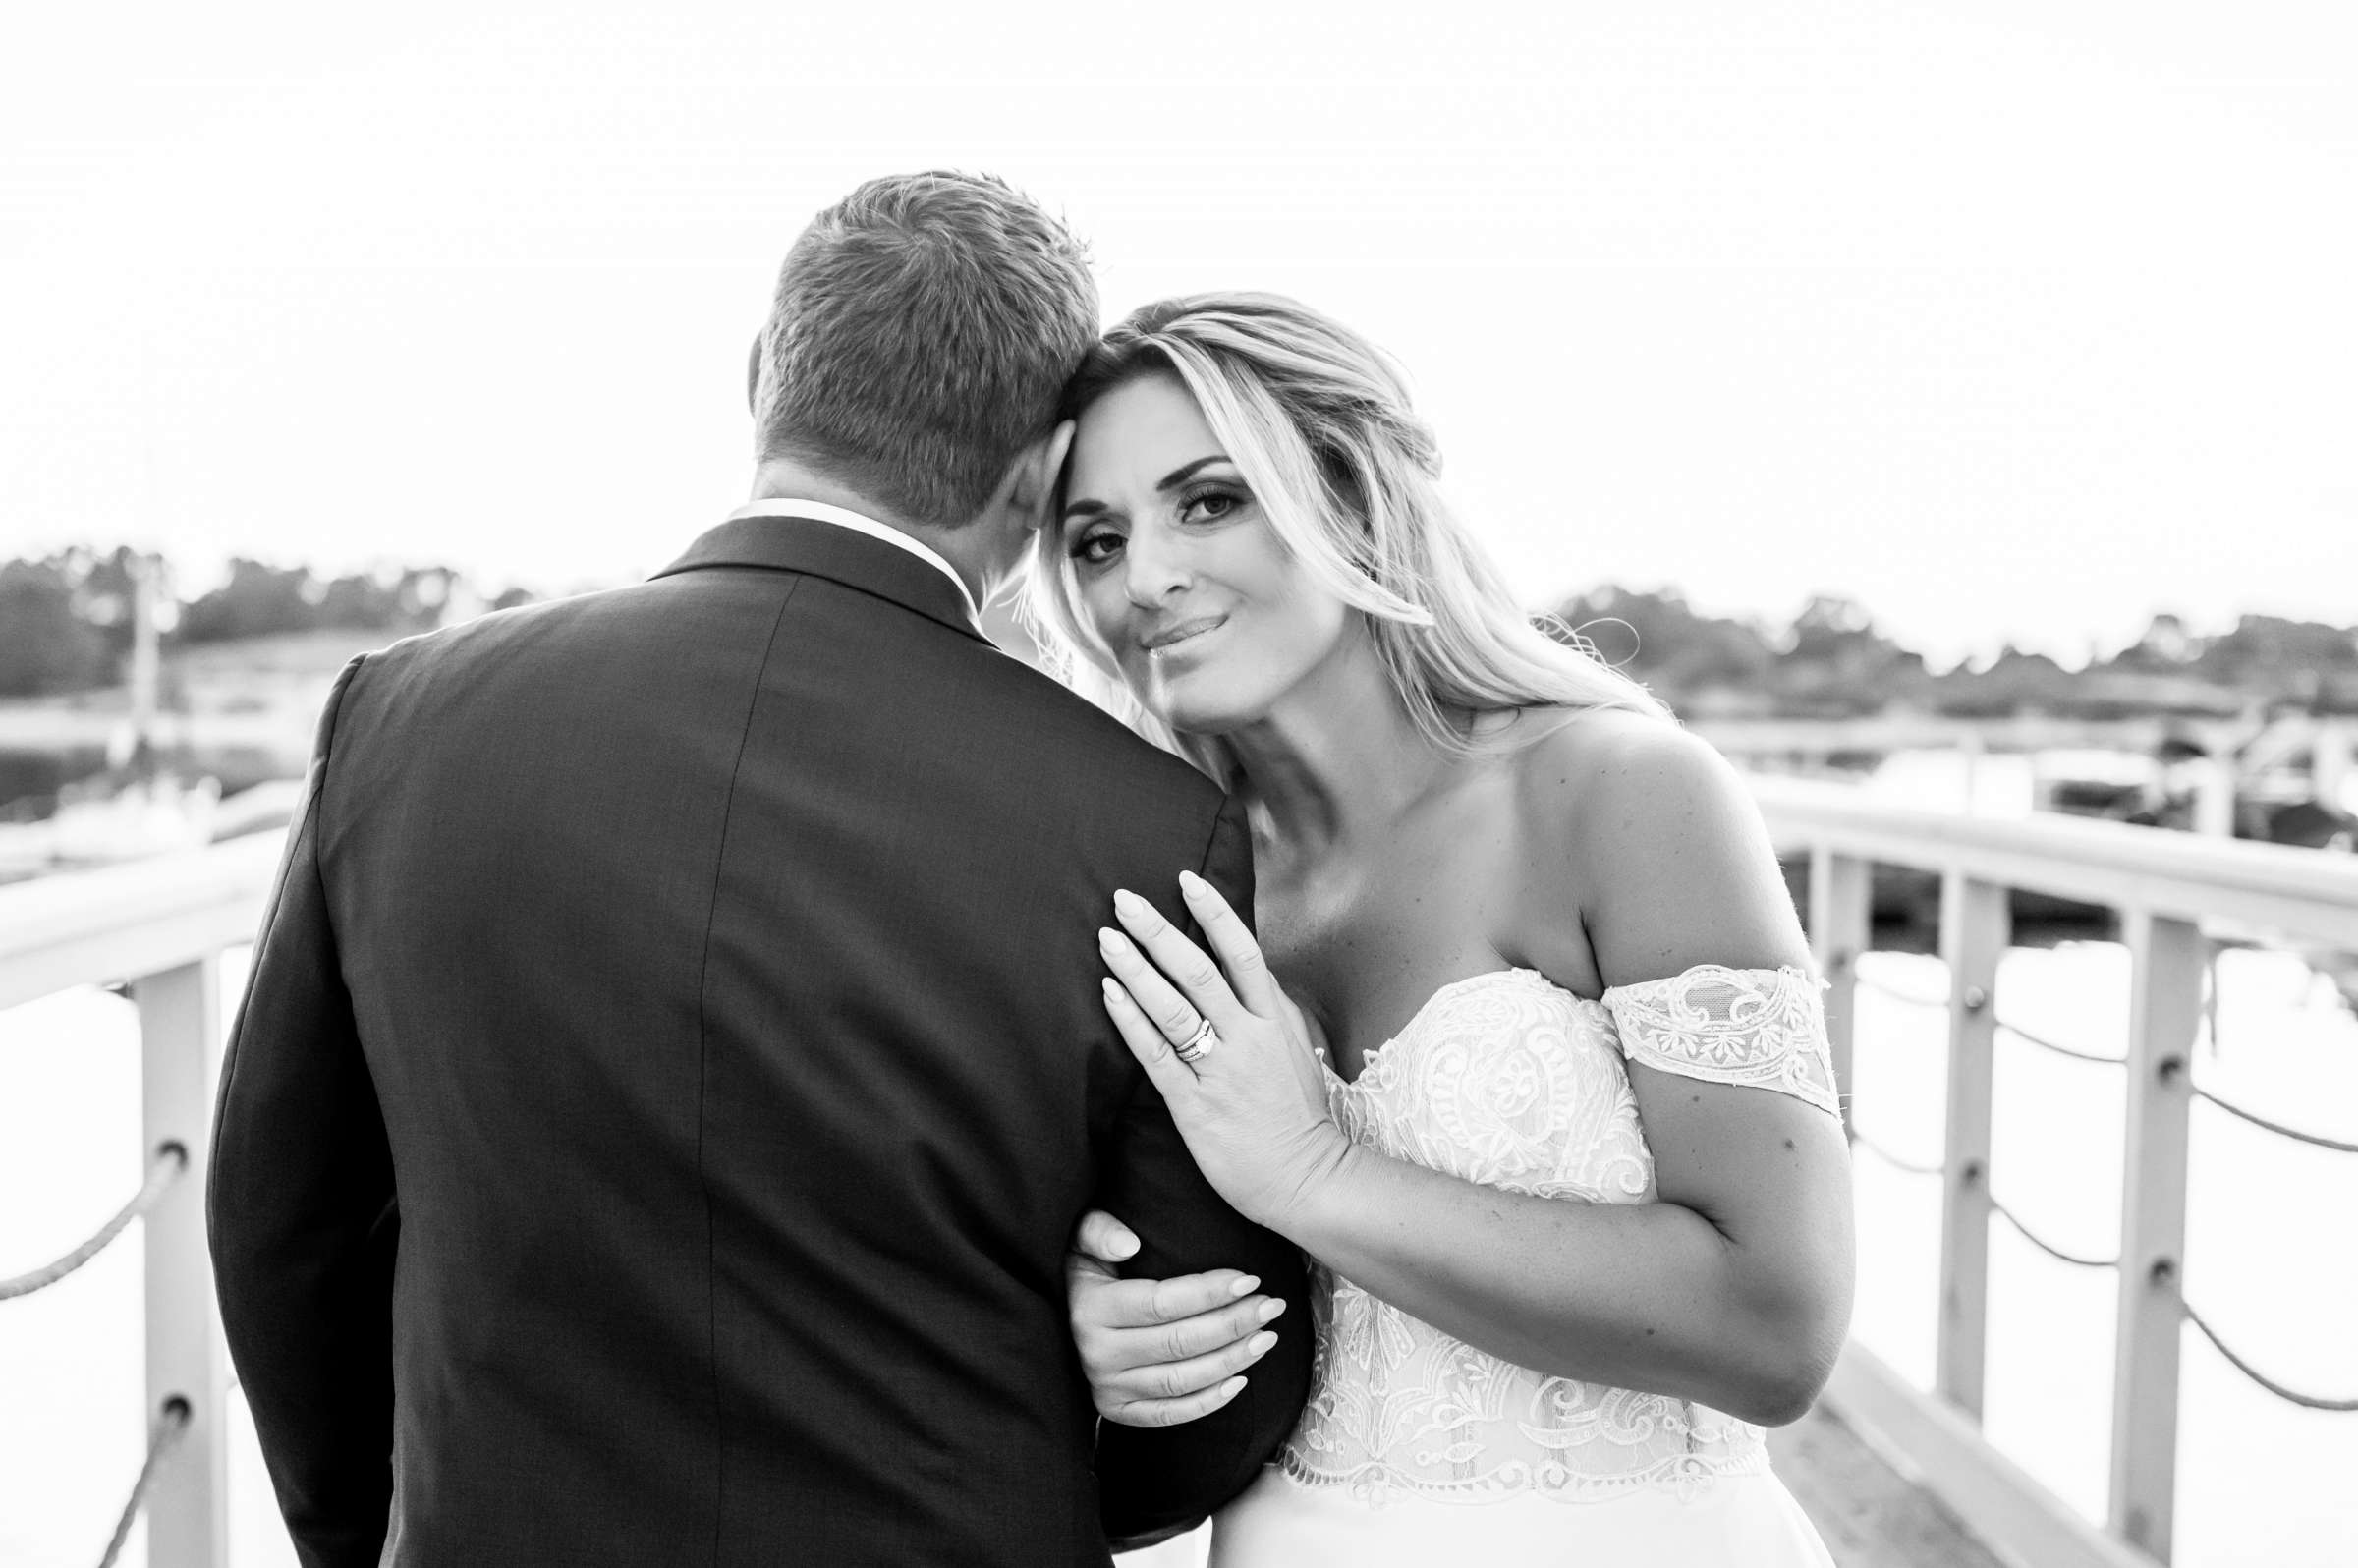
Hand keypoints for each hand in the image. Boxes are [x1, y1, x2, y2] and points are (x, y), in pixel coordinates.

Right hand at [1064, 1210, 1288, 1426]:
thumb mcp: (1080, 1238)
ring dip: (1231, 1360)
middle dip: (1233, 1324)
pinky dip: (1207, 1402)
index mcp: (1092, 1309)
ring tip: (1267, 1337)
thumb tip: (1129, 1244)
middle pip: (1179, 1342)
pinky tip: (1240, 1381)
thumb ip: (1099, 1230)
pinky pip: (1170, 1414)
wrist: (1056, 1317)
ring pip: (1181, 1380)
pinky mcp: (1118, 1411)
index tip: (1250, 1280)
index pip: (1161, 1303)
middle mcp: (1098, 1354)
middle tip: (1272, 1306)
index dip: (1209, 1293)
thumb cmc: (1083, 1269)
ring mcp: (1108, 1387)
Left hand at [1098, 870, 1354, 1234]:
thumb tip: (1247, 969)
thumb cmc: (1297, 1115)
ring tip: (1108, 939)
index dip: (1213, 913)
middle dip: (1159, 931)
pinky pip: (1157, 1055)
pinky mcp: (1195, 1105)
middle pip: (1199, 971)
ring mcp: (1220, 1071)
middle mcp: (1247, 1038)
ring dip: (1137, 969)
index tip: (1185, 880)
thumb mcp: (1295, 1049)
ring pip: (1174, 1008)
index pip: (1243, 952)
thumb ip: (1268, 1009)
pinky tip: (1109, 993)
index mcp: (1273, 1020)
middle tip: (1125, 900)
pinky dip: (1131, 1021)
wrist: (1306, 1177)